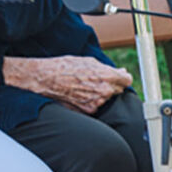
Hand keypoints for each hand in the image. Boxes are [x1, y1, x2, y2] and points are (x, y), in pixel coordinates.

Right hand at [3, 55, 132, 114]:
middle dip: (111, 85)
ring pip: (106, 98)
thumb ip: (107, 68)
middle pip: (118, 90)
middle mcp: (104, 91)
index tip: (118, 77)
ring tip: (84, 85)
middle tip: (96, 80)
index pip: (127, 80)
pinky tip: (79, 93)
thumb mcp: (87, 61)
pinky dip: (91, 100)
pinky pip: (96, 105)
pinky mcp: (88, 110)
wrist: (45, 78)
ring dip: (100, 93)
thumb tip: (121, 72)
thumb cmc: (64, 67)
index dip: (122, 77)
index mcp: (107, 76)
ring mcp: (97, 102)